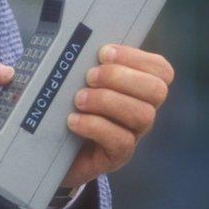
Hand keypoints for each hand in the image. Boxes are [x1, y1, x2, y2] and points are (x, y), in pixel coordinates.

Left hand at [60, 44, 173, 188]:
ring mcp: (132, 135)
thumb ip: (75, 63)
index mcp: (136, 86)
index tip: (103, 52)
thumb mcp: (70, 80)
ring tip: (78, 100)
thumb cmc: (62, 105)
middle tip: (89, 76)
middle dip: (121, 77)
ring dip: (108, 101)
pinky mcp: (117, 156)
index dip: (136, 57)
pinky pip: (121, 142)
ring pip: (143, 115)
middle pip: (156, 90)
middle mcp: (141, 109)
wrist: (49, 148)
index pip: (159, 69)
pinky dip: (95, 126)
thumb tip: (57, 51)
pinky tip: (73, 121)